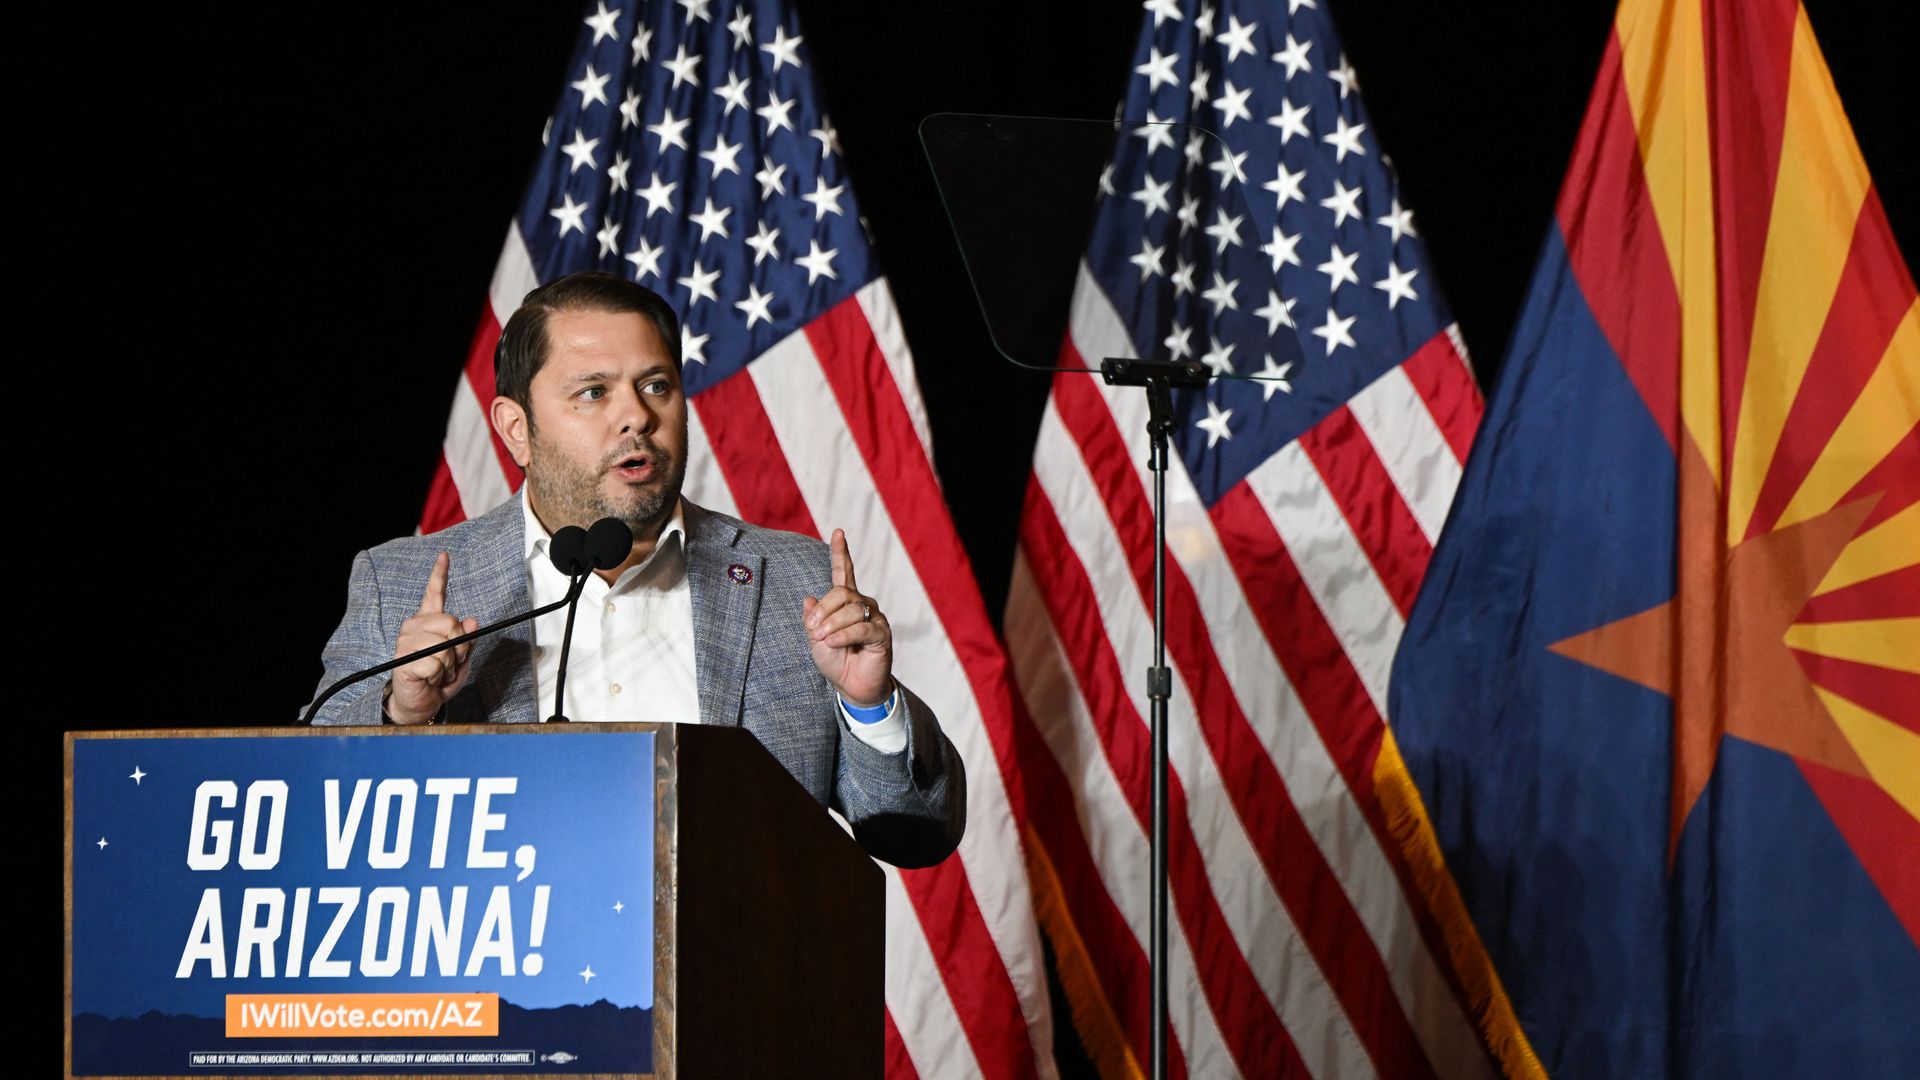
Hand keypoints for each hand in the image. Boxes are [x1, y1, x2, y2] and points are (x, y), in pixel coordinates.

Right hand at [387, 552, 479, 723]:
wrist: (419, 703)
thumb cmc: (438, 679)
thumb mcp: (459, 658)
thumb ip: (466, 640)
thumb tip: (472, 621)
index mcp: (427, 622)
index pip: (434, 594)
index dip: (440, 574)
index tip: (445, 556)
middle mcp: (414, 627)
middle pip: (452, 623)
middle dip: (460, 647)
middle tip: (449, 663)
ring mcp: (407, 642)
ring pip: (447, 646)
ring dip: (450, 665)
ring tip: (438, 673)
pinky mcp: (405, 659)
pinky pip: (438, 663)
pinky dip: (441, 676)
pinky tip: (430, 679)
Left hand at [804, 529, 892, 708]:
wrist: (852, 687)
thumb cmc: (835, 662)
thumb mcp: (815, 640)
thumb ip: (812, 619)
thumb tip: (808, 598)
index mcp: (846, 603)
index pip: (844, 573)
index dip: (840, 553)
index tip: (838, 532)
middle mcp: (862, 605)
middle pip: (842, 592)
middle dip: (824, 609)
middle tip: (814, 629)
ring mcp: (874, 618)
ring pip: (850, 609)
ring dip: (832, 624)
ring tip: (824, 639)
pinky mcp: (881, 634)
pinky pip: (861, 627)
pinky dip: (843, 635)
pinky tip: (834, 643)